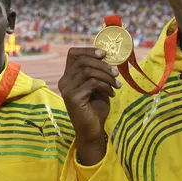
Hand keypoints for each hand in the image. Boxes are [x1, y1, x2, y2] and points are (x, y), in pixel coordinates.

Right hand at [58, 48, 121, 164]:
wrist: (92, 130)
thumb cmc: (95, 108)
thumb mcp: (97, 86)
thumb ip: (97, 72)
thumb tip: (107, 56)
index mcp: (68, 76)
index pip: (73, 54)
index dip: (88, 50)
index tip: (104, 54)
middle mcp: (64, 81)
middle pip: (82, 61)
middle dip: (102, 64)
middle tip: (116, 72)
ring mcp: (67, 89)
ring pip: (88, 71)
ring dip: (106, 75)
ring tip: (117, 84)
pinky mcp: (72, 97)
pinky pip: (92, 83)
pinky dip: (105, 86)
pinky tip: (111, 94)